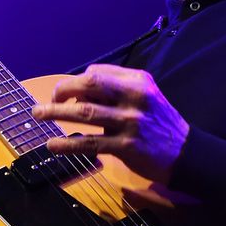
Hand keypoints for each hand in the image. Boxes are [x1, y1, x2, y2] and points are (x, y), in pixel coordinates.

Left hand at [31, 65, 189, 184]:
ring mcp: (131, 122)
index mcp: (138, 81)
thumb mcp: (145, 98)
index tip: (66, 94)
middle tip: (47, 100)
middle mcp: (135, 97)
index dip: (76, 81)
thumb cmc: (160, 124)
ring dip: (55, 112)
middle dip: (62, 89)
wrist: (188, 153)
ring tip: (38, 114)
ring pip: (84, 112)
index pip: (97, 72)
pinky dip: (67, 144)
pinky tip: (52, 145)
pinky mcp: (127, 147)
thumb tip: (78, 90)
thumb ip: (116, 91)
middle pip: (89, 83)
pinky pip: (90, 143)